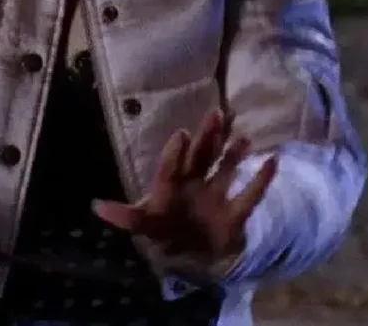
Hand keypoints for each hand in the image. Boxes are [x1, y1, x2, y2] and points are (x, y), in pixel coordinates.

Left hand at [92, 109, 277, 262]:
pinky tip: (272, 161)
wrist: (188, 252)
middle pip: (201, 156)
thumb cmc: (163, 229)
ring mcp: (215, 195)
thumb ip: (125, 216)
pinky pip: (250, 196)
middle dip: (208, 137)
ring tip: (243, 136)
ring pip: (225, 169)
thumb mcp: (143, 224)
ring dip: (234, 153)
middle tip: (216, 113)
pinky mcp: (233, 213)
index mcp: (170, 184)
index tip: (182, 133)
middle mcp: (194, 182)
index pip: (172, 166)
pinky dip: (261, 180)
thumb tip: (95, 206)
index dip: (175, 152)